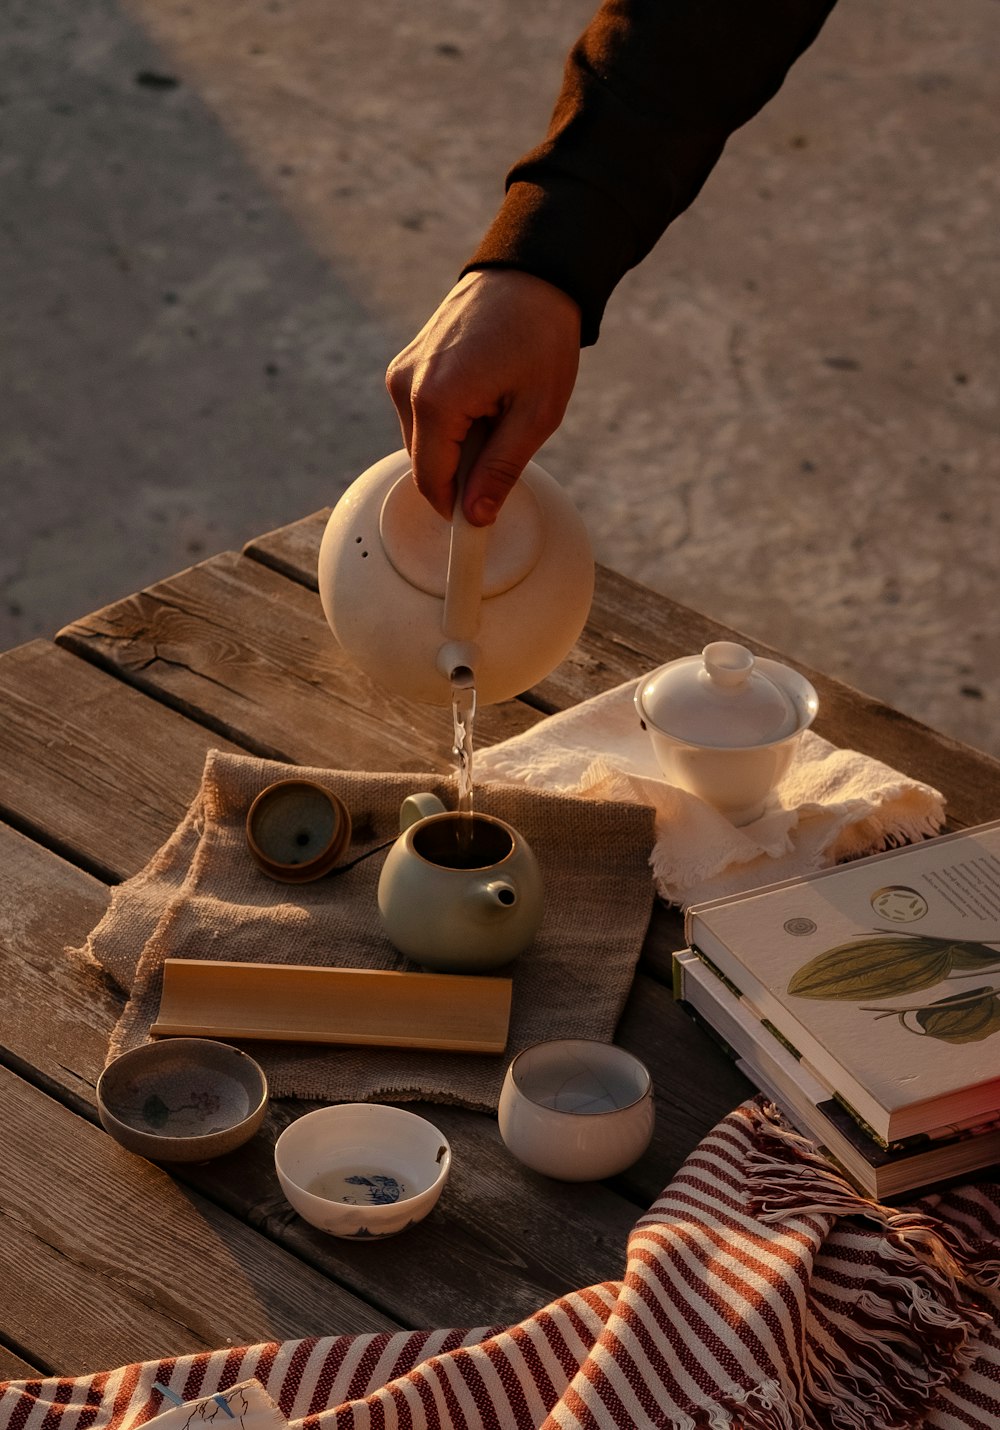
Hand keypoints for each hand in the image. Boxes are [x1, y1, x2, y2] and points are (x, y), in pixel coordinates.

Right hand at [386, 269, 581, 524]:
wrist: (530, 273)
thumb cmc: (541, 336)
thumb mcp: (537, 414)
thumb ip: (501, 469)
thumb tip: (476, 516)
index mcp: (435, 401)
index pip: (432, 483)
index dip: (455, 512)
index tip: (478, 530)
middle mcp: (406, 386)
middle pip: (424, 465)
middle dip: (461, 472)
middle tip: (507, 443)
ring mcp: (401, 373)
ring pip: (422, 442)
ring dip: (457, 445)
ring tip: (497, 408)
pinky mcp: (405, 365)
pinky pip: (420, 416)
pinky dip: (449, 421)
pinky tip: (483, 394)